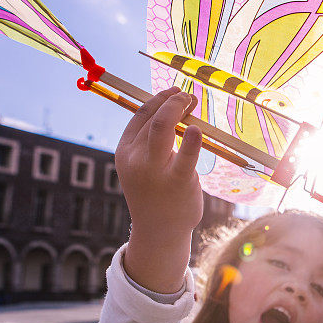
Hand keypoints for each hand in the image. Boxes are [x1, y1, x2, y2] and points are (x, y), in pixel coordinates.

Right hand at [115, 87, 202, 291]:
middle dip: (172, 101)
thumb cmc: (157, 193)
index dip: (159, 98)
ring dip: (179, 108)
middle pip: (153, 117)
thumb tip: (176, 108)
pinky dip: (192, 139)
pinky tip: (197, 130)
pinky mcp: (177, 181)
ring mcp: (155, 170)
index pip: (141, 115)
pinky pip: (185, 155)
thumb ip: (154, 142)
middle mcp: (136, 159)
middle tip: (189, 96)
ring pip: (163, 127)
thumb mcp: (145, 165)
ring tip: (193, 102)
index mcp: (125, 152)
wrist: (159, 231)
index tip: (175, 91)